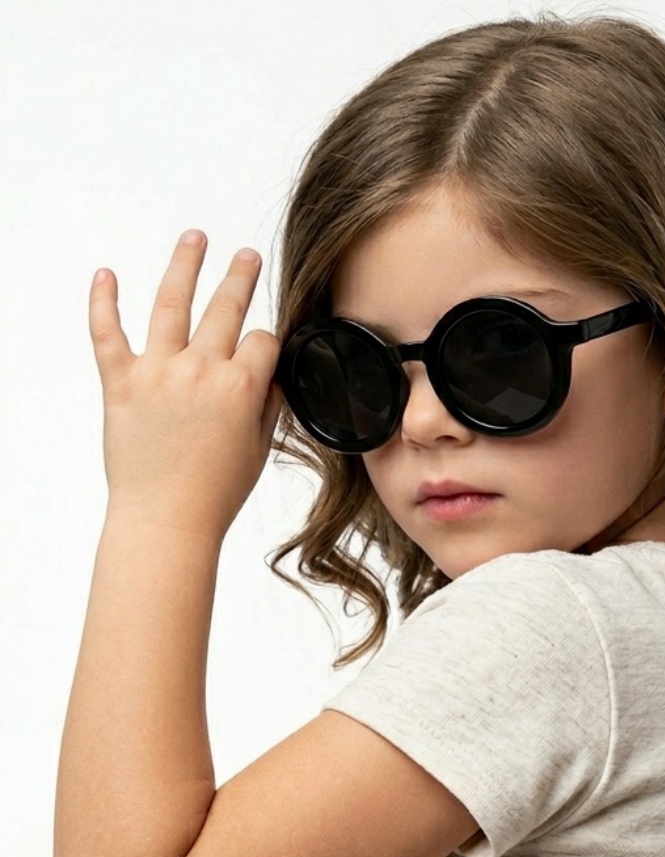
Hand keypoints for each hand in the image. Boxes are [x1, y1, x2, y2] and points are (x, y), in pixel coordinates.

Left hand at [89, 230, 283, 540]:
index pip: (264, 341)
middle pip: (226, 308)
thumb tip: (271, 377)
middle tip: (247, 255)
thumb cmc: (215, 493)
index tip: (268, 343)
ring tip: (196, 237)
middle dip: (240, 277)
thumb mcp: (258, 449)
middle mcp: (201, 370)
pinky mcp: (119, 383)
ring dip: (186, 265)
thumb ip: (266, 407)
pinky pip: (106, 333)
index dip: (270, 341)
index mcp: (241, 387)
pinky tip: (105, 274)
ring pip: (171, 303)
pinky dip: (103, 302)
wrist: (165, 520)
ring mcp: (158, 372)